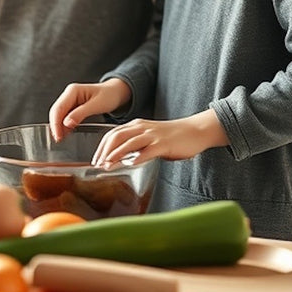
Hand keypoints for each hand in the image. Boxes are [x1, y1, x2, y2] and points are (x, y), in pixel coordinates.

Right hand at [49, 78, 130, 140]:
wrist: (115, 92)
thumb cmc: (109, 96)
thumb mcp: (97, 105)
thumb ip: (81, 113)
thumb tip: (66, 123)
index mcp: (73, 90)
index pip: (59, 108)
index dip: (56, 123)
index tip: (58, 136)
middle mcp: (69, 94)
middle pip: (56, 111)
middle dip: (55, 125)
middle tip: (58, 139)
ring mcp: (70, 100)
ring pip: (59, 114)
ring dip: (58, 126)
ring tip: (61, 139)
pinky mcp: (73, 106)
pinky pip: (64, 116)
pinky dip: (63, 125)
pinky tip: (66, 133)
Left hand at [91, 111, 227, 167]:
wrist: (195, 131)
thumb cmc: (172, 137)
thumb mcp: (149, 137)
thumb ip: (136, 145)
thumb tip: (121, 158)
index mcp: (136, 126)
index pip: (112, 134)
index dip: (101, 147)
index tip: (95, 159)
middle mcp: (141, 128)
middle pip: (115, 137)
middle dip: (104, 151)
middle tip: (97, 164)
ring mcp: (152, 135)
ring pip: (128, 143)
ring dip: (115, 155)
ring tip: (107, 165)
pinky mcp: (163, 144)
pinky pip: (147, 151)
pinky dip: (136, 158)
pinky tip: (130, 165)